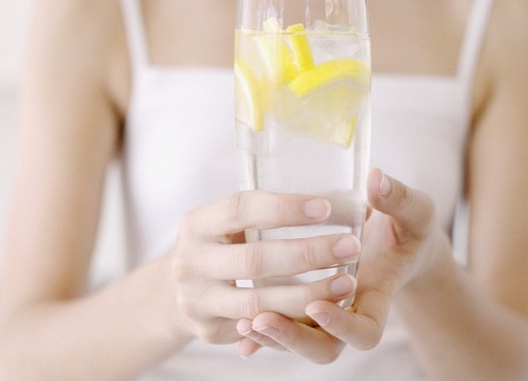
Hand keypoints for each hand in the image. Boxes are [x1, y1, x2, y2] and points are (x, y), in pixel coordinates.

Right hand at [170, 190, 362, 344]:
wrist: (177, 291)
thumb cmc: (219, 246)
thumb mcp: (224, 222)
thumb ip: (262, 213)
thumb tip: (332, 197)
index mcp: (197, 224)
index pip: (241, 209)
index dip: (284, 208)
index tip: (326, 208)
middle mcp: (190, 262)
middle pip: (254, 260)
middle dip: (307, 253)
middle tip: (351, 245)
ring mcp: (197, 300)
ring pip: (259, 303)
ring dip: (308, 295)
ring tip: (347, 283)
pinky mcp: (209, 330)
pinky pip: (258, 330)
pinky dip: (293, 321)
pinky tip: (325, 311)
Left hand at [236, 168, 446, 361]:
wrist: (398, 245)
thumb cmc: (408, 229)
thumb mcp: (415, 212)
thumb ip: (398, 199)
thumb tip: (375, 179)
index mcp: (380, 297)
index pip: (365, 331)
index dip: (342, 325)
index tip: (318, 303)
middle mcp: (351, 314)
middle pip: (324, 348)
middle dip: (292, 337)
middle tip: (262, 319)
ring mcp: (327, 315)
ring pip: (298, 342)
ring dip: (271, 336)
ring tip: (244, 322)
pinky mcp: (306, 308)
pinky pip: (283, 328)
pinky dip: (262, 335)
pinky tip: (239, 328)